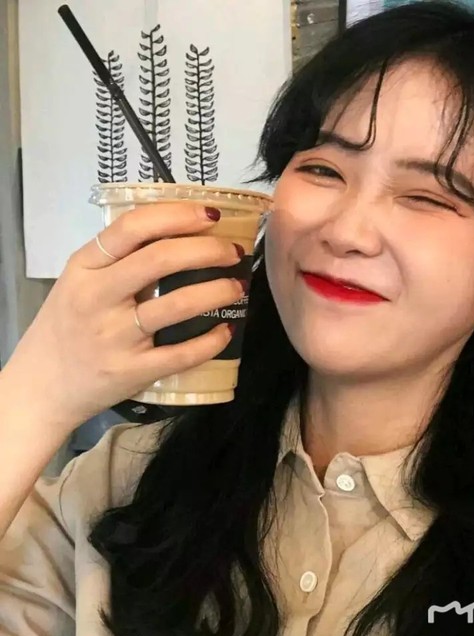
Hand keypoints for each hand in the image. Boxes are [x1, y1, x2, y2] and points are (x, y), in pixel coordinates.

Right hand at [2, 202, 242, 434]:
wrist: (41, 387)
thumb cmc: (66, 326)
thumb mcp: (78, 282)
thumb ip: (117, 259)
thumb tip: (178, 232)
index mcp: (84, 267)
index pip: (133, 227)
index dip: (178, 215)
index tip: (211, 215)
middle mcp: (97, 298)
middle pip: (161, 259)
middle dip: (208, 250)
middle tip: (235, 252)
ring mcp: (115, 337)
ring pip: (178, 305)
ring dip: (217, 292)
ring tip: (237, 286)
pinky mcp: (132, 371)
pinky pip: (182, 354)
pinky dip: (212, 340)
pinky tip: (226, 330)